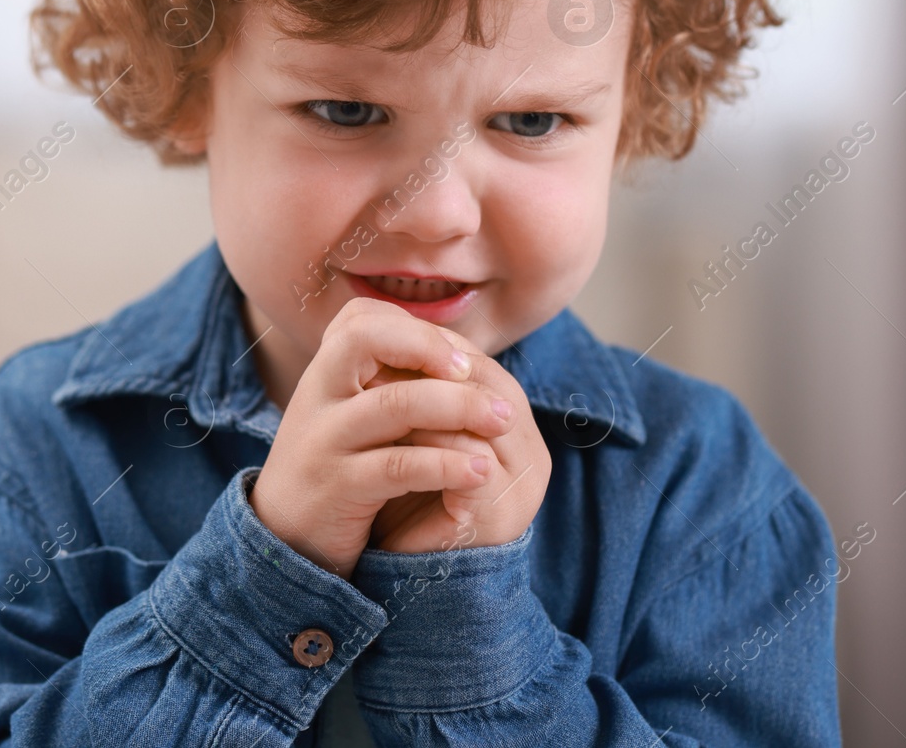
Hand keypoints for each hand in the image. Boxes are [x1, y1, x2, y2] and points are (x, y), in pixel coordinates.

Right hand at [248, 297, 516, 579]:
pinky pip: (398, 466)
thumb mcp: (352, 418)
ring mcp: (324, 440)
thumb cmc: (336, 470)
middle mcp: (318, 396)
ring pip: (395, 403)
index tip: (457, 358)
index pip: (360, 318)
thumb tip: (458, 354)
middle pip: (367, 338)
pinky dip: (447, 464)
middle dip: (431, 348)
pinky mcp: (338, 488)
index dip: (414, 327)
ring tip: (502, 421)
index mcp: (325, 375)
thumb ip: (387, 384)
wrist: (284, 541)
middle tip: (477, 376)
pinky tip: (480, 471)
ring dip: (459, 407)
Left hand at [367, 329, 550, 555]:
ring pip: (479, 418)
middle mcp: (531, 454)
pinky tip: (386, 432)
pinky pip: (467, 463)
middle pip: (487, 383)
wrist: (404, 580)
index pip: (480, 367)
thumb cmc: (404, 503)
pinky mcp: (501, 515)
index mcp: (515, 429)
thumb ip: (418, 392)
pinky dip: (426, 444)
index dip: (432, 347)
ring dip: (424, 399)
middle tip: (374, 353)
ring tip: (374, 384)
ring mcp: (523, 486)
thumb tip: (384, 325)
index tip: (382, 335)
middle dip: (429, 365)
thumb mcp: (415, 438)